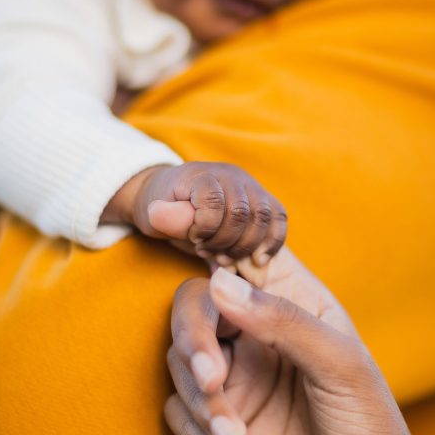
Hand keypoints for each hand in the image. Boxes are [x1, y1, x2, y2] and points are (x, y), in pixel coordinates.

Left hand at [103, 161, 286, 265]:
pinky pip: (279, 218)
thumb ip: (166, 217)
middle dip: (225, 241)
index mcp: (202, 174)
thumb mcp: (155, 214)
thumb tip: (160, 212)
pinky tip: (258, 260)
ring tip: (225, 259)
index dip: (205, 227)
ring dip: (246, 246)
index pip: (214, 201)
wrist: (173, 197)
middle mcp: (231, 175)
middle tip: (206, 252)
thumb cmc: (163, 207)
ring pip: (264, 216)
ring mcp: (250, 185)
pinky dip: (272, 241)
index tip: (193, 239)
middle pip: (243, 212)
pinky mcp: (263, 199)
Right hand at [165, 249, 434, 434]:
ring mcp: (238, 375)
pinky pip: (176, 405)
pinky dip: (192, 425)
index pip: (244, 252)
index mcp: (297, 302)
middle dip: (193, 335)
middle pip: (197, 302)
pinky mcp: (219, 418)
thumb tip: (217, 283)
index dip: (203, 231)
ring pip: (180, 355)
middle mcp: (260, 331)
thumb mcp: (342, 369)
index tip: (165, 220)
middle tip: (212, 375)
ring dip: (197, 394)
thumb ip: (282, 323)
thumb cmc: (371, 433)